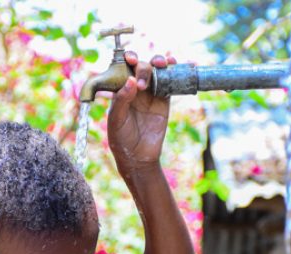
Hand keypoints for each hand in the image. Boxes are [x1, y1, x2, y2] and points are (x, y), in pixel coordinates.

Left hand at [107, 52, 176, 168]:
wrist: (139, 157)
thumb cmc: (122, 139)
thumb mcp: (116, 120)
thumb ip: (122, 100)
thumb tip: (131, 80)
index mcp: (120, 91)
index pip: (123, 69)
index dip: (127, 60)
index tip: (130, 59)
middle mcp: (135, 89)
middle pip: (141, 67)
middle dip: (143, 68)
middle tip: (142, 84)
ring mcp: (150, 94)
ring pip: (155, 70)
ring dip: (159, 61)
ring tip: (162, 63)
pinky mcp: (164, 100)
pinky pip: (169, 82)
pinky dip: (172, 70)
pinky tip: (174, 63)